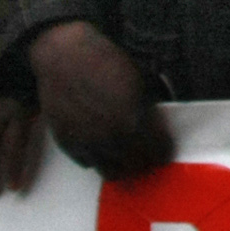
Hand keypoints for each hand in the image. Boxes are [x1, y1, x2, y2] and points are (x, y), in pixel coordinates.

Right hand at [29, 21, 173, 179]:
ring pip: (111, 172)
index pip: (159, 153)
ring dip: (121, 166)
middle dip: (145, 163)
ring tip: (124, 154)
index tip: (164, 148)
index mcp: (135, 120)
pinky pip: (88, 163)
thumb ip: (149, 109)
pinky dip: (98, 158)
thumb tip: (158, 128)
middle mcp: (111, 137)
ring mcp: (87, 143)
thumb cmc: (106, 62)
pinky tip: (101, 144)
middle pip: (136, 168)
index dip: (164, 151)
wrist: (65, 57)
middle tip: (146, 154)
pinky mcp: (67, 143)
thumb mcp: (140, 81)